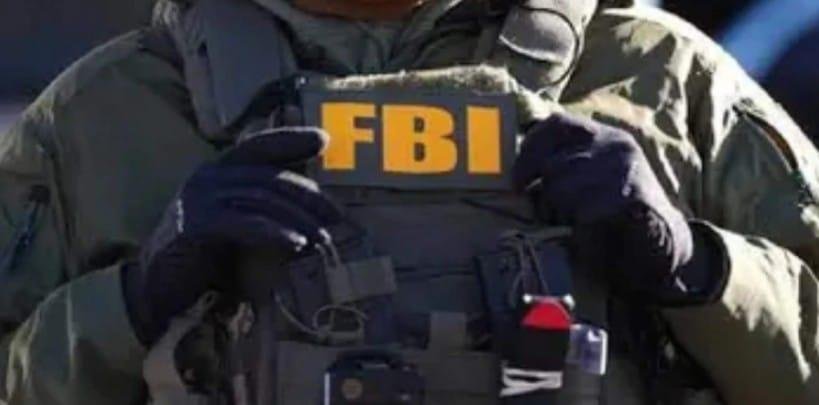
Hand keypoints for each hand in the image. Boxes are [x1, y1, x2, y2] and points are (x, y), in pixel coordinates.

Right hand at [124, 127, 342, 343]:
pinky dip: (274, 233)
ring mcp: (199, 199)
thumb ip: (260, 207)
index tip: (324, 140)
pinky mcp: (195, 226)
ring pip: (261, 199)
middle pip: (270, 177)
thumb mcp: (236, 224)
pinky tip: (296, 244)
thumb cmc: (204, 256)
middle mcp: (208, 177)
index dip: (291, 139)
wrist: (157, 288)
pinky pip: (244, 223)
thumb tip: (311, 207)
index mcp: (218, 170)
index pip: (259, 145)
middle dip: (308, 195)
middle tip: (336, 216)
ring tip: (322, 238)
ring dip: (298, 219)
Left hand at [513, 113, 720, 302]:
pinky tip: (588, 232)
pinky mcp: (628, 198)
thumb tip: (517, 172)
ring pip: (561, 189)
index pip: (557, 124)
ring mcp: (623, 170)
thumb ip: (564, 167)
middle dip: (544, 194)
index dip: (530, 148)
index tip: (517, 178)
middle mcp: (616, 146)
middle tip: (553, 214)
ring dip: (558, 213)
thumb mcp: (593, 179)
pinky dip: (577, 228)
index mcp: (606, 137)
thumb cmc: (619, 215)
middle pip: (553, 164)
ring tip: (575, 223)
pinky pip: (580, 211)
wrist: (665, 246)